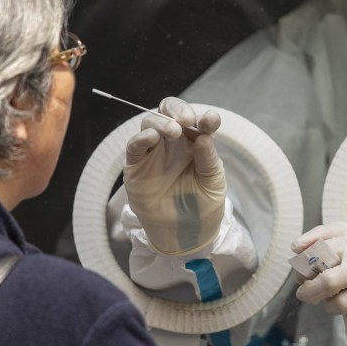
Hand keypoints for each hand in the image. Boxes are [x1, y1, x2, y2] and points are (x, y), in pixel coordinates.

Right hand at [123, 98, 225, 254]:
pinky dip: (141, 138)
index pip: (195, 120)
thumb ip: (208, 159)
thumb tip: (204, 136)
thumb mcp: (212, 182)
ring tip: (174, 131)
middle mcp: (172, 144)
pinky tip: (152, 138)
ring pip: (149, 124)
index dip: (203, 117)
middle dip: (178, 110)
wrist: (187, 235)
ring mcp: (153, 153)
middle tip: (188, 120)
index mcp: (194, 143)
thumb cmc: (202, 205)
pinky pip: (134, 147)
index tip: (211, 121)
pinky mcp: (136, 168)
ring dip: (161, 122)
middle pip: (168, 113)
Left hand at [292, 220, 346, 320]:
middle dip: (309, 292)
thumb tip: (295, 248)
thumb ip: (324, 234)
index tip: (302, 276)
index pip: (320, 256)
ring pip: (341, 305)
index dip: (304, 270)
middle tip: (306, 294)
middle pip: (327, 283)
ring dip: (330, 305)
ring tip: (335, 298)